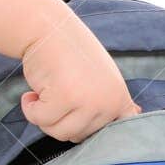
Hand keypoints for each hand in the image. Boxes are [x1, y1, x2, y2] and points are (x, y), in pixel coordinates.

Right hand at [20, 12, 141, 142]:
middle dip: (58, 120)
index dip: (92, 130)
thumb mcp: (100, 78)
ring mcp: (89, 101)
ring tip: (45, 91)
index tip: (79, 118)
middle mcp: (109, 102)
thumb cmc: (69, 52)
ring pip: (58, 132)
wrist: (48, 28)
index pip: (114, 133)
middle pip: (77, 136)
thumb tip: (134, 113)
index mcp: (119, 98)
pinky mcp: (65, 98)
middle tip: (54, 94)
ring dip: (43, 115)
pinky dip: (30, 108)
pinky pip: (40, 119)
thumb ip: (110, 100)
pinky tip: (32, 92)